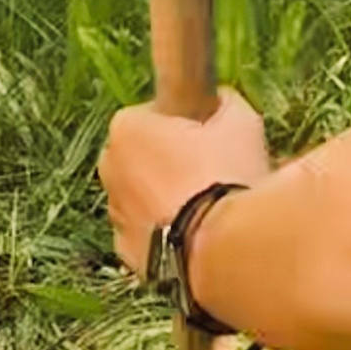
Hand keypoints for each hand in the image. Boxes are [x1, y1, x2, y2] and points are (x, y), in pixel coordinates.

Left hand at [98, 88, 273, 283]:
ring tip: (208, 210)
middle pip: (144, 156)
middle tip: (212, 172)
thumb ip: (225, 102)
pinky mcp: (126, 250)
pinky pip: (147, 233)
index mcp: (127, 128)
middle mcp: (109, 167)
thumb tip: (222, 99)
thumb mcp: (241, 122)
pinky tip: (196, 236)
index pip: (152, 115)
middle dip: (170, 162)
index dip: (184, 125)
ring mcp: (114, 212)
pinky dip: (166, 233)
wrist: (220, 247)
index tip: (209, 138)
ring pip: (143, 197)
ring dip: (168, 199)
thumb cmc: (225, 175)